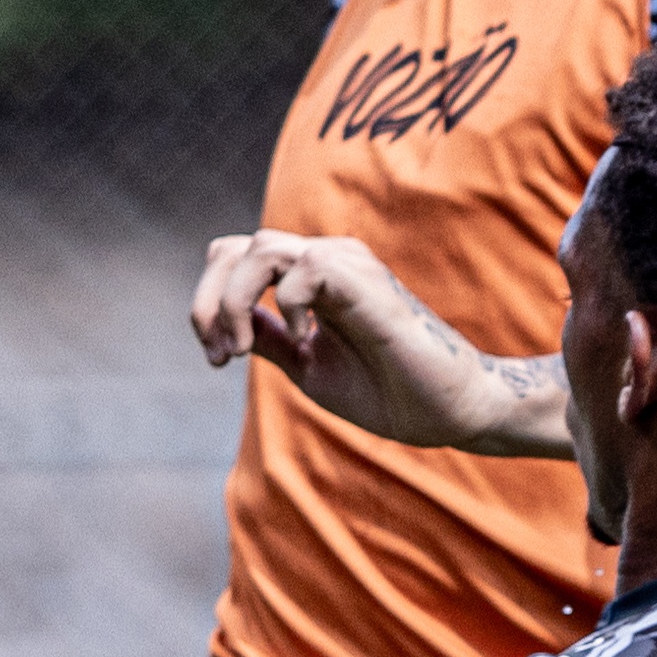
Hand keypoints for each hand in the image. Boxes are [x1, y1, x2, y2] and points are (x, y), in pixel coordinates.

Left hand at [187, 231, 558, 457]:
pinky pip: (305, 267)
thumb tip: (232, 328)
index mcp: (309, 280)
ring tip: (245, 349)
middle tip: (221, 355)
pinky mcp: (366, 282)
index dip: (209, 301)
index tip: (218, 359)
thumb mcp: (309, 368)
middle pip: (236, 247)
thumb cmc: (389, 391)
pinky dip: (287, 305)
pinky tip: (306, 341)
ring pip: (262, 248)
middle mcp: (326, 261)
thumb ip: (272, 342)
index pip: (235, 258)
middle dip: (209, 302)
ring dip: (235, 301)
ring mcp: (347, 265)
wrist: (448, 409)